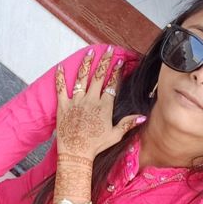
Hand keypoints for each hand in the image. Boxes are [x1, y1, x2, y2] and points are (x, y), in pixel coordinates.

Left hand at [55, 44, 144, 158]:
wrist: (76, 153)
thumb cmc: (96, 146)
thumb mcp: (115, 135)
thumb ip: (128, 123)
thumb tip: (143, 116)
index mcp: (104, 106)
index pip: (112, 84)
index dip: (116, 71)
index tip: (120, 61)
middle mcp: (91, 100)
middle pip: (99, 76)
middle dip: (105, 61)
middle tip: (109, 50)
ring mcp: (76, 101)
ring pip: (82, 78)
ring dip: (87, 63)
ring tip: (90, 52)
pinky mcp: (63, 105)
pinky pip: (61, 88)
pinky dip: (60, 77)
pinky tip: (60, 66)